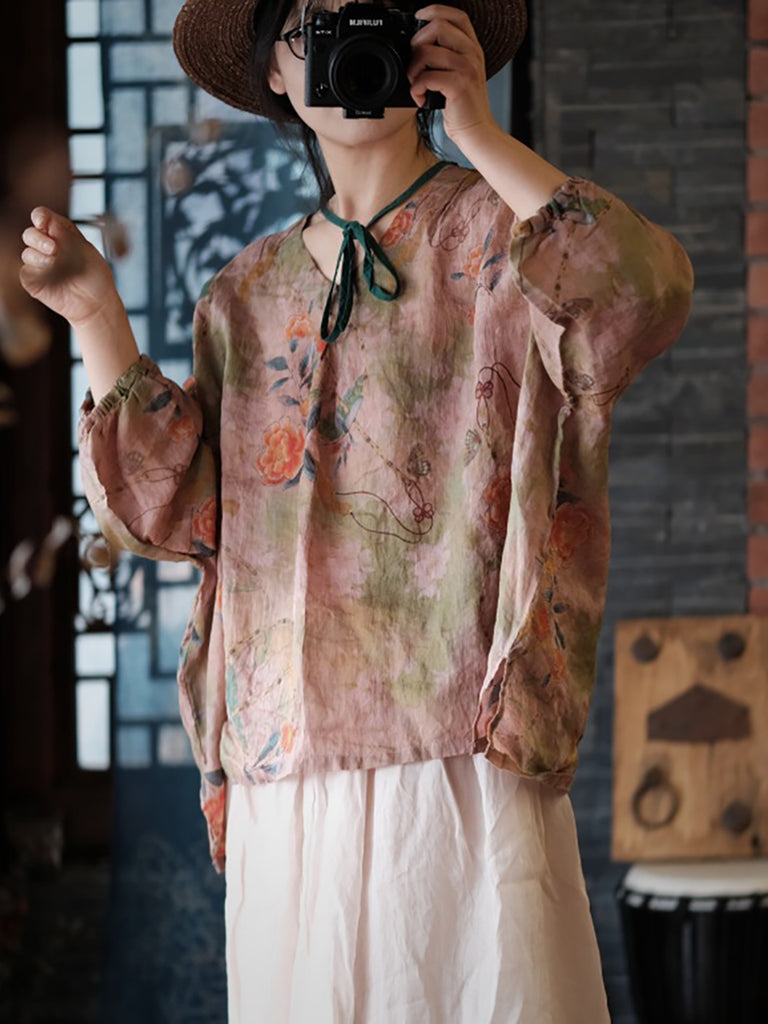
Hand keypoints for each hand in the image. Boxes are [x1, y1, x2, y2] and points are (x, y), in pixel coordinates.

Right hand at [19, 207, 119, 327]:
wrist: (96, 302)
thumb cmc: (94, 275)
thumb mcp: (84, 248)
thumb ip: (64, 233)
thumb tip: (47, 221)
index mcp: (59, 234)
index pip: (42, 217)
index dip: (40, 216)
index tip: (42, 221)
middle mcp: (47, 246)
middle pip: (29, 234)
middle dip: (39, 239)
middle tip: (54, 249)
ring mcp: (39, 263)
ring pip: (28, 253)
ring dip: (43, 260)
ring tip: (61, 269)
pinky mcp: (33, 280)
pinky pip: (27, 272)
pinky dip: (40, 274)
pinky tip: (54, 279)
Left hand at [408, 4, 497, 145]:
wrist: (477, 132)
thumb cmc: (463, 107)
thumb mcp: (460, 75)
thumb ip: (447, 57)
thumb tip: (418, 46)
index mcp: (472, 48)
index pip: (457, 16)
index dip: (435, 11)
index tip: (418, 19)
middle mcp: (472, 54)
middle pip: (437, 27)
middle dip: (417, 44)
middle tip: (415, 65)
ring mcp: (467, 69)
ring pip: (427, 52)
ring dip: (413, 69)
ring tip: (417, 85)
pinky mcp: (458, 86)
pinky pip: (426, 77)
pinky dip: (416, 89)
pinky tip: (421, 99)